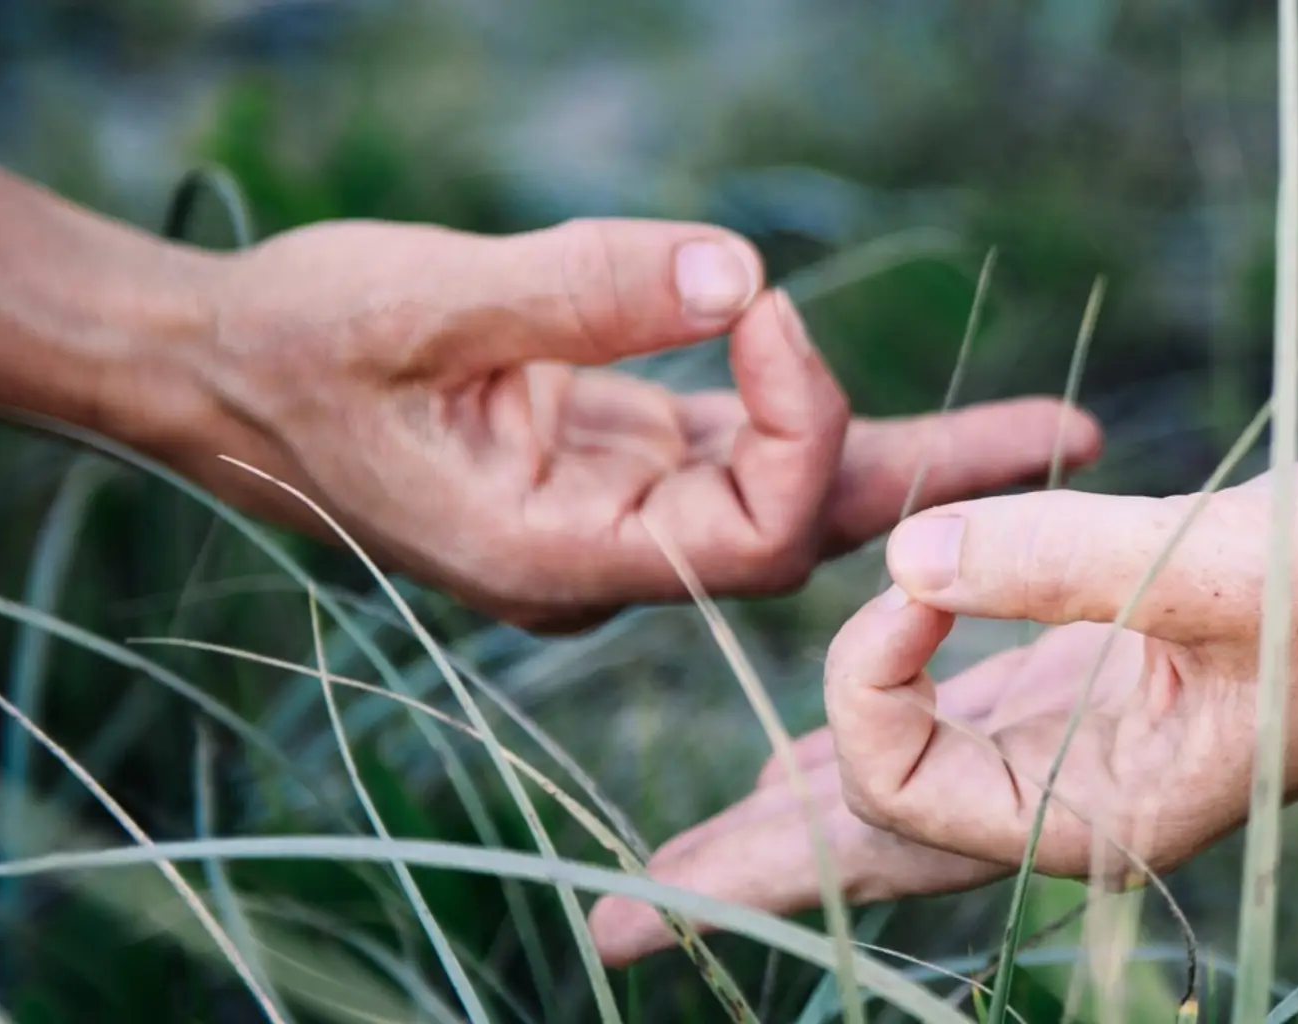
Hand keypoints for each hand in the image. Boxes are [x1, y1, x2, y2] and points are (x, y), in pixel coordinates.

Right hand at [164, 218, 1098, 629]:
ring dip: (906, 452)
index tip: (759, 298)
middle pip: (811, 532)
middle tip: (1077, 437)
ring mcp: (616, 513)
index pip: (752, 530)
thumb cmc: (293, 346)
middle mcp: (606, 557)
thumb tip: (745, 266)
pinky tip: (906, 398)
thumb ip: (583, 288)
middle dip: (940, 478)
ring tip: (1046, 430)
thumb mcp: (421, 301)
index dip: (799, 416)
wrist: (219, 371)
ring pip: (789, 494)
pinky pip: (743, 448)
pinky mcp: (614, 459)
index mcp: (560, 556)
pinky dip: (814, 412)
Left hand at [588, 452, 1297, 963]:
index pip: (902, 780)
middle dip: (741, 887)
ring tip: (678, 881)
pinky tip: (799, 780)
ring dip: (786, 837)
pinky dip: (867, 764)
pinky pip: (949, 752)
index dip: (868, 670)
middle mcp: (1076, 810)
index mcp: (1099, 814)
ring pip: (901, 810)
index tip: (912, 560)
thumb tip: (897, 557)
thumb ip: (1050, 562)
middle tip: (608, 932)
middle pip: (872, 856)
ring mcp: (1081, 764)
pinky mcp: (1091, 703)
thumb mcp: (1210, 562)